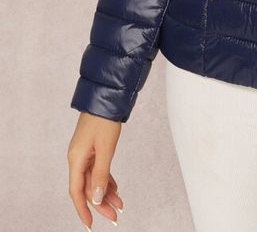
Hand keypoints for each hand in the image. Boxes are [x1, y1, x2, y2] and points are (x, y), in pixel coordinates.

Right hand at [67, 111, 123, 227]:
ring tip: (120, 205)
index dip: (83, 209)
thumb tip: (97, 198)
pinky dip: (106, 180)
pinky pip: (98, 170)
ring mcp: (85, 153)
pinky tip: (115, 189)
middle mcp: (77, 158)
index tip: (91, 224)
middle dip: (100, 204)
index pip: (77, 191)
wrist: (106, 97)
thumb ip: (101, 174)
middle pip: (87, 187)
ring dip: (106, 192)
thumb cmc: (104, 120)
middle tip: (114, 217)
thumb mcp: (105, 148)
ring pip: (94, 179)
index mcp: (76, 159)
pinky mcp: (93, 149)